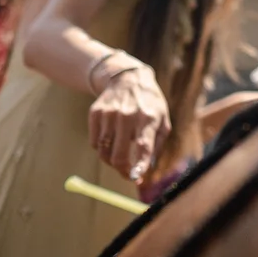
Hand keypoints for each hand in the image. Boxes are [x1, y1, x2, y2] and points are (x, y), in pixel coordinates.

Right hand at [86, 65, 169, 180]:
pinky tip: (111, 140)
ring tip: (120, 156)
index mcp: (148, 118)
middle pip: (119, 155)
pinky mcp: (95, 113)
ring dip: (111, 161)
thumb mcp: (163, 120)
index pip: (143, 146)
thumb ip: (157, 145)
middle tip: (127, 174)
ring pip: (104, 152)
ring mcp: (109, 114)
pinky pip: (94, 143)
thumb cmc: (149, 105)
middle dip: (122, 170)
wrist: (127, 79)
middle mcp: (128, 116)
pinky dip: (101, 148)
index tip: (135, 178)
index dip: (138, 165)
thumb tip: (146, 169)